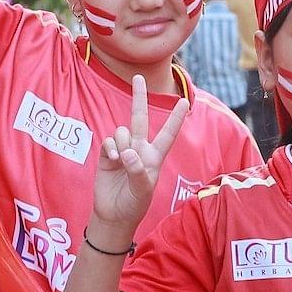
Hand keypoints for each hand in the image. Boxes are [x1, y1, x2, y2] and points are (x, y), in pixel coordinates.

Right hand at [90, 74, 187, 236]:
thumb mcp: (142, 191)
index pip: (168, 134)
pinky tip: (112, 160)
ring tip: (121, 160)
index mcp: (155, 156)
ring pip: (122, 131)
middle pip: (139, 118)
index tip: (184, 101)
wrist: (113, 214)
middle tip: (137, 77)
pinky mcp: (107, 154)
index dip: (175, 118)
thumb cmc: (134, 204)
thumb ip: (138, 171)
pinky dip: (111, 147)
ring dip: (121, 142)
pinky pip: (109, 140)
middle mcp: (139, 149)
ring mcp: (122, 150)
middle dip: (139, 97)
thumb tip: (127, 152)